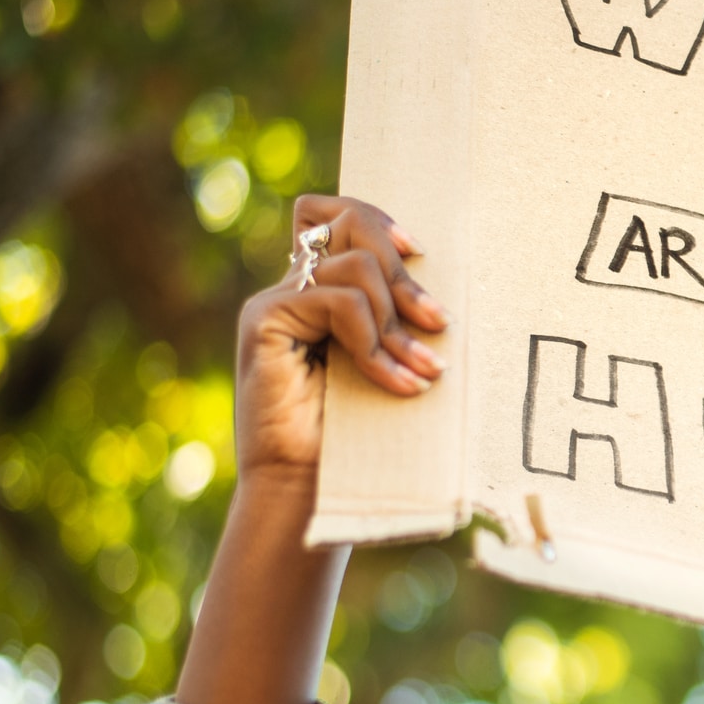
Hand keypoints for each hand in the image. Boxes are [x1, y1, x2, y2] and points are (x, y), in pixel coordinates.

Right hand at [234, 194, 447, 479]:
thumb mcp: (387, 363)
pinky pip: (339, 302)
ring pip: (355, 266)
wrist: (308, 488)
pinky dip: (375, 343)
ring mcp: (276, 302)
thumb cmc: (357, 434)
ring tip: (423, 371)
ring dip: (399, 321)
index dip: (379, 219)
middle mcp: (295, 288)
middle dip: (405, 273)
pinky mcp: (264, 319)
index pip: (334, 215)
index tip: (421, 252)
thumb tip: (439, 296)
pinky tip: (394, 382)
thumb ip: (395, 320)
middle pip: (350, 223)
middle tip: (438, 324)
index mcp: (321, 291)